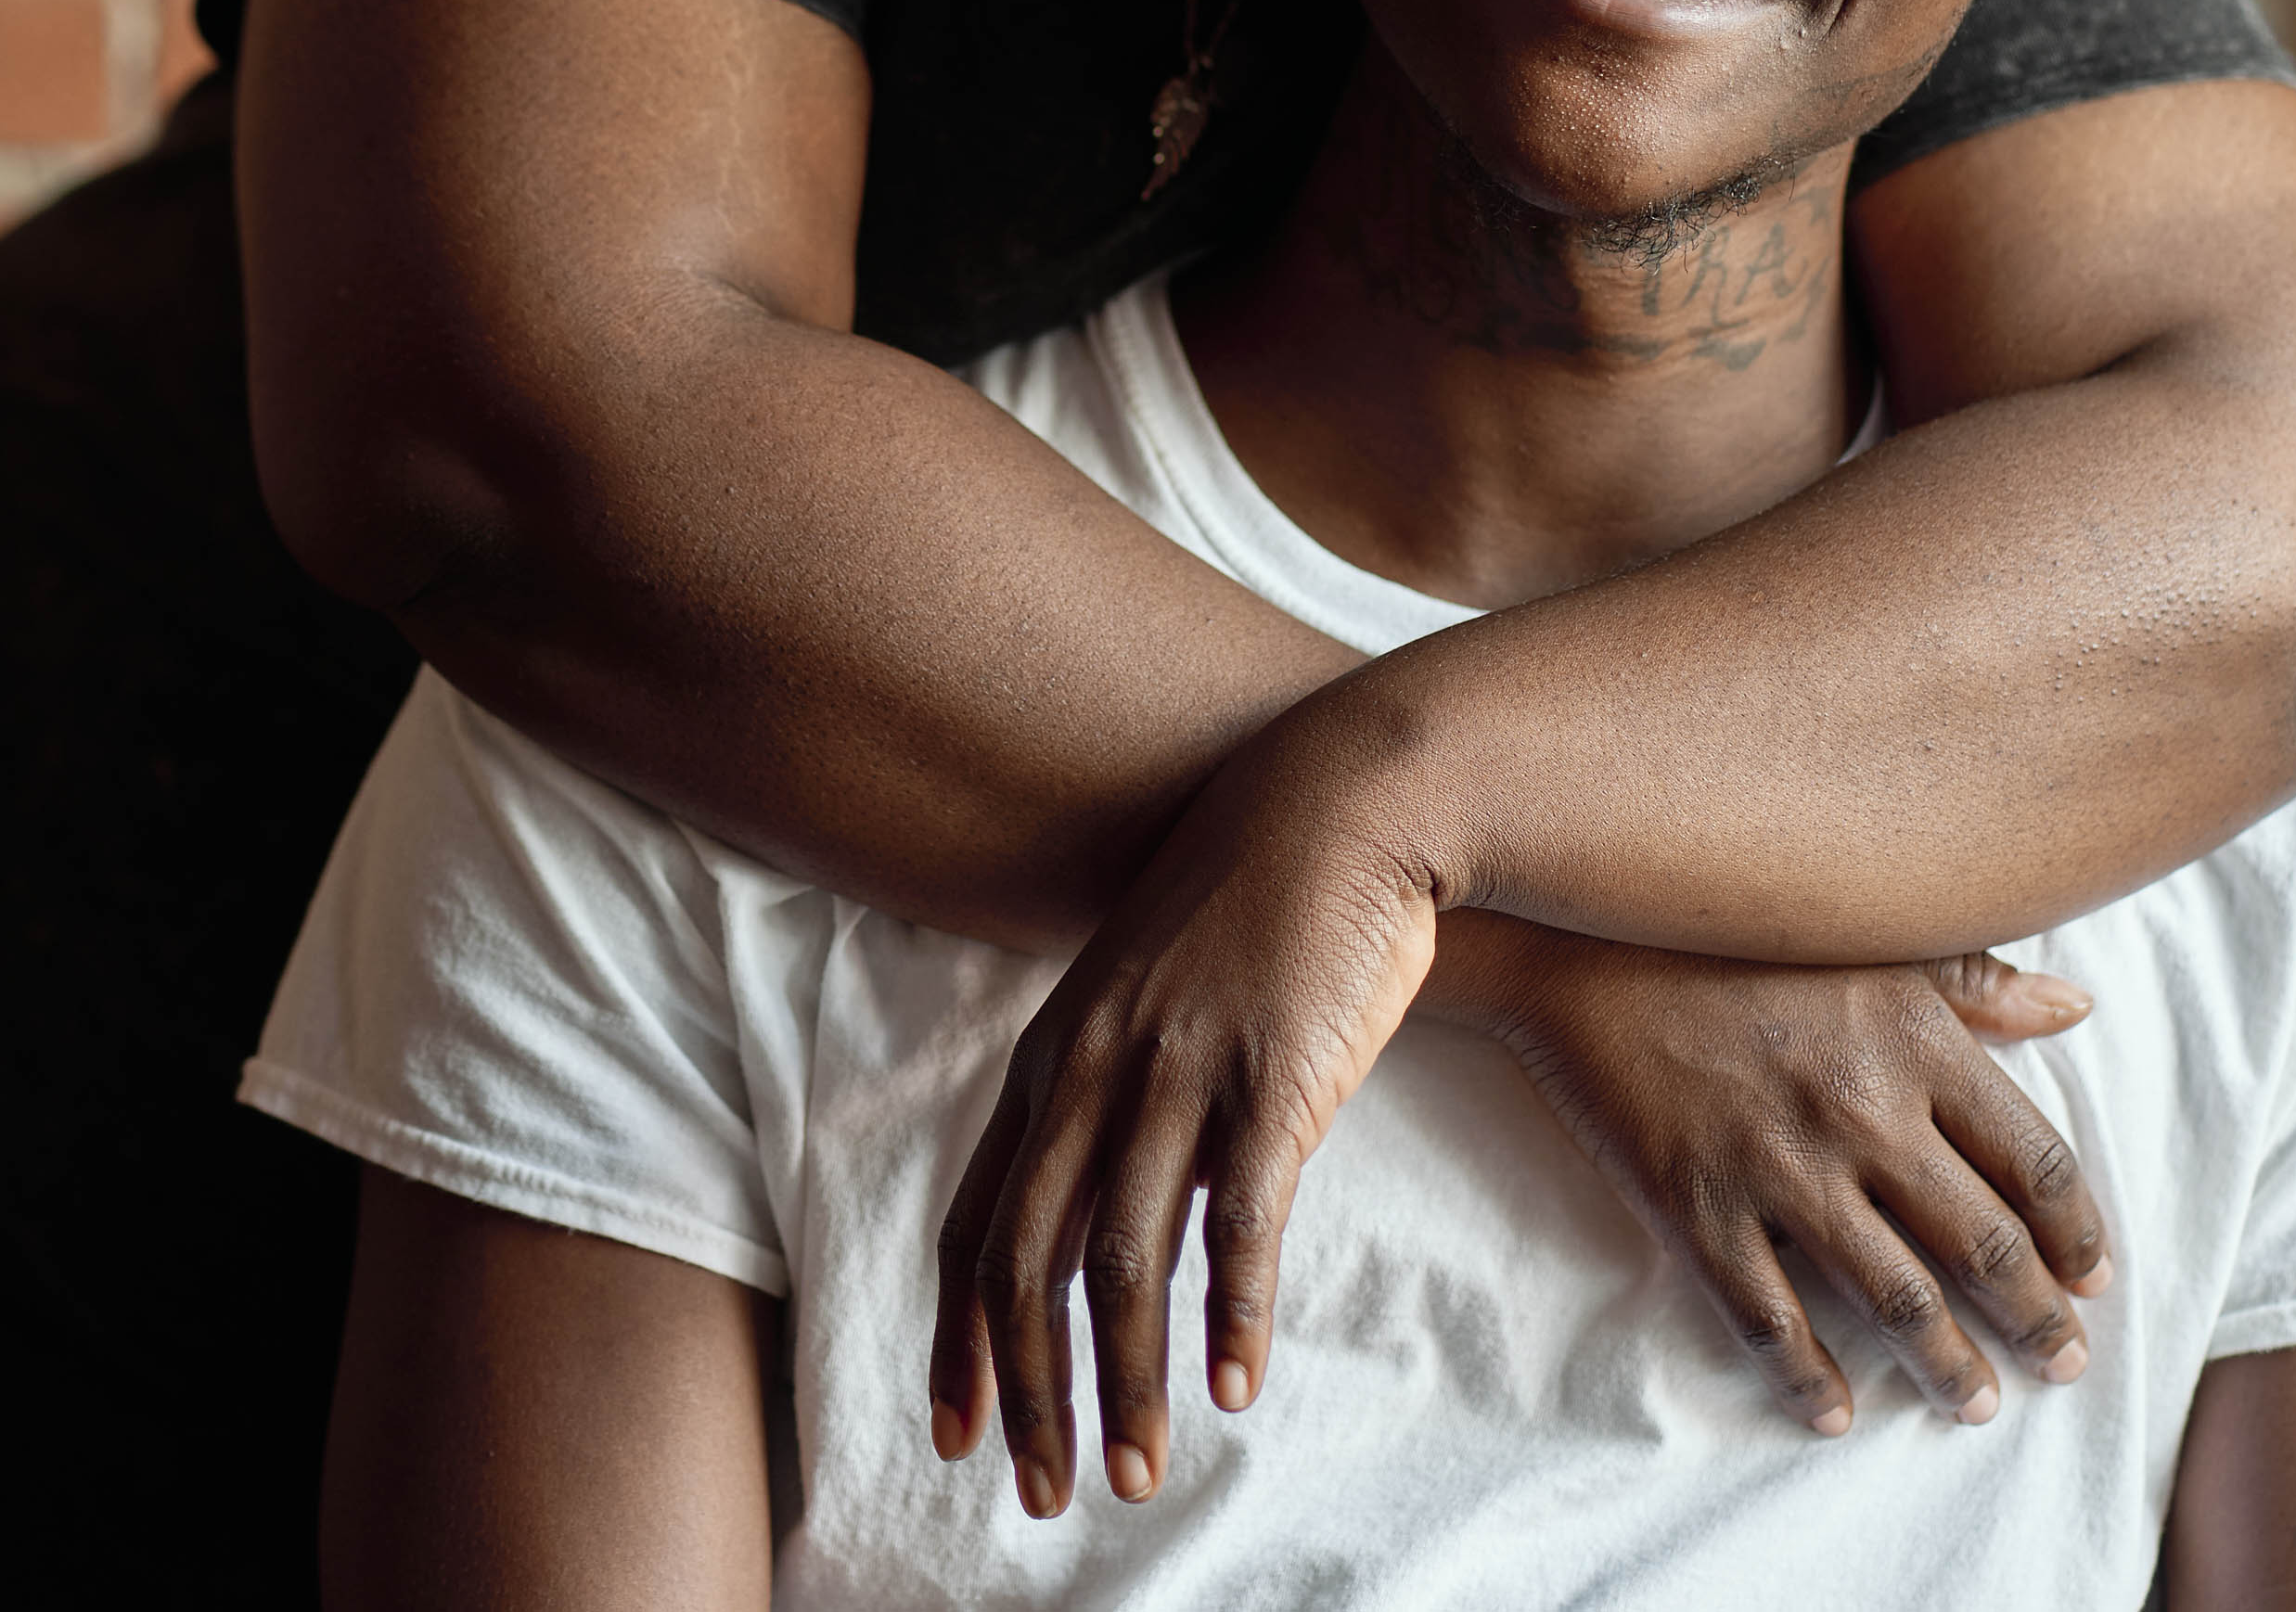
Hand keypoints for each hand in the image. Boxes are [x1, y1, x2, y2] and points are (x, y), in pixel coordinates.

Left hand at [926, 732, 1438, 1521]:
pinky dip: (1230, 1317)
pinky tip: (1236, 1386)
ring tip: (1139, 1470)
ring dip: (1125, 1383)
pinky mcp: (1270, 1080)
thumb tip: (1100, 1190)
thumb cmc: (1251, 903)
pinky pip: (1237, 1224)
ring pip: (1121, 1264)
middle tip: (1044, 1492)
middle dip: (1027, 1393)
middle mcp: (1093, 1073)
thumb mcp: (1145, 990)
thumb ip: (1109, 1083)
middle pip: (1029, 1266)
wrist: (1342, 802)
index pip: (975, 1225)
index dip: (957, 1339)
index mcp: (1052, 1059)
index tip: (953, 1433)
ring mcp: (1178, 1074)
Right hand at [1471, 932, 2112, 1436]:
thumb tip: (2076, 1008)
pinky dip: (1809, 1378)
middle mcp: (1864, 1110)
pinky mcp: (1698, 1206)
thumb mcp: (1867, 941)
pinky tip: (1835, 1411)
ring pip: (1897, 1299)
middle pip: (1984, 1246)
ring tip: (1976, 1404)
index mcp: (1916, 1041)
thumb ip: (1975, 982)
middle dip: (2037, 1320)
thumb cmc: (1732, 934)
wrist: (1574, 942)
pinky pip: (1770, 1318)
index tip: (2093, 1278)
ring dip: (1949, 1366)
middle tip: (2062, 1365)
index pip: (2036, 1163)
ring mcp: (1779, 1165)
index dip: (2078, 1234)